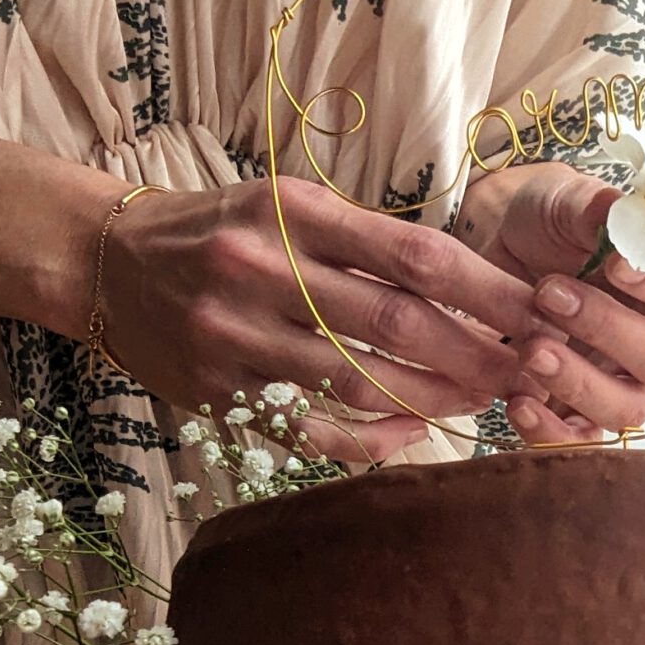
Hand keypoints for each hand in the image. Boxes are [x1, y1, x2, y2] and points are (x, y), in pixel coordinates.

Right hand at [100, 177, 535, 462]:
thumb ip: (366, 239)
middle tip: (524, 371)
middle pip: (397, 321)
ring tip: (478, 402)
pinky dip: (368, 438)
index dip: (486, 289)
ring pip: (359, 380)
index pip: (415, 254)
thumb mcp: (288, 206)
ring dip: (433, 398)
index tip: (536, 311)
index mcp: (295, 212)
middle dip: (474, 353)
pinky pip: (310, 427)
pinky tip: (410, 434)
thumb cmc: (222, 231)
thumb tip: (472, 283)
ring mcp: (235, 334)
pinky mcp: (215, 391)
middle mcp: (264, 269)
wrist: (108, 261)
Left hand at [455, 161, 644, 443]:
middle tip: (549, 295)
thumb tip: (621, 216)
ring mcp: (634, 384)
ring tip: (531, 350)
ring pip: (629, 407)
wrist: (505, 250)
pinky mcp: (588, 412)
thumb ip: (598, 209)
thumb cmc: (557, 222)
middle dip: (608, 330)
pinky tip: (519, 403)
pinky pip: (583, 440)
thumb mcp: (571, 201)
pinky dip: (552, 432)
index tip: (616, 262)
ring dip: (579, 383)